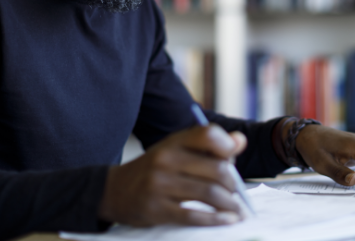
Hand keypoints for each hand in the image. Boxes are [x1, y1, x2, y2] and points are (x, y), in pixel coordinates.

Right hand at [98, 125, 246, 226]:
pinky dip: (216, 220)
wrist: (114, 190)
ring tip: (237, 210)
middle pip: (216, 169)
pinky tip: (227, 220)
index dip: (227, 146)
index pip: (208, 134)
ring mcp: (160, 184)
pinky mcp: (156, 209)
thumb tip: (240, 141)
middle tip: (238, 193)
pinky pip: (193, 216)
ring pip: (209, 193)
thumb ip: (208, 146)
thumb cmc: (155, 169)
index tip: (234, 159)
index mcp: (174, 142)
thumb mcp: (176, 150)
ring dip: (230, 204)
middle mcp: (166, 159)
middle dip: (233, 184)